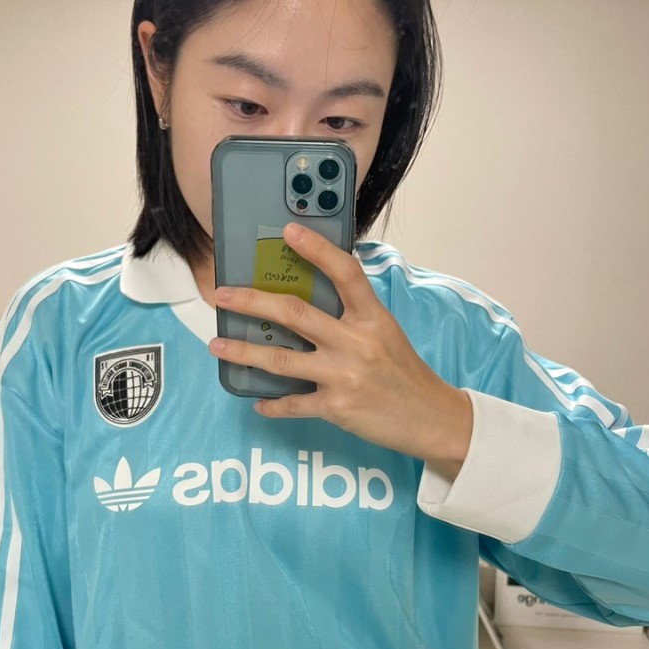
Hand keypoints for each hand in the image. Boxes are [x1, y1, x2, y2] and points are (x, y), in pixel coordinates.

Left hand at [209, 222, 472, 480]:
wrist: (430, 418)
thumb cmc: (404, 372)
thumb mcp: (385, 332)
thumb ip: (353, 315)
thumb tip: (310, 298)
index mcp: (372, 317)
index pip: (345, 273)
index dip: (316, 249)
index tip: (289, 231)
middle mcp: (356, 342)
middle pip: (295, 314)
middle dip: (252, 302)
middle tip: (222, 295)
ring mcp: (344, 375)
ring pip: (281, 360)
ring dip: (244, 352)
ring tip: (217, 346)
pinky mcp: (337, 406)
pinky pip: (293, 404)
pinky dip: (272, 403)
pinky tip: (258, 401)